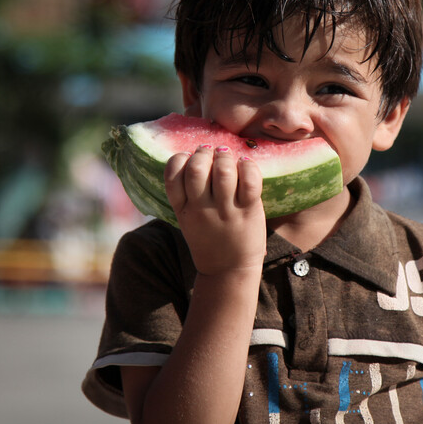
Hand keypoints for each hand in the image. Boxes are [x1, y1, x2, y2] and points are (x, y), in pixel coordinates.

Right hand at [164, 145, 265, 275]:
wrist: (228, 271)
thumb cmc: (210, 240)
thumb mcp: (187, 220)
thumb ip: (187, 195)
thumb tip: (195, 158)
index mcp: (183, 210)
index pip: (172, 175)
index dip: (180, 159)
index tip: (190, 158)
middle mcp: (202, 209)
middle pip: (197, 169)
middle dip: (204, 153)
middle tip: (211, 152)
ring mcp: (226, 211)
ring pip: (223, 172)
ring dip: (225, 157)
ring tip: (227, 157)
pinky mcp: (249, 211)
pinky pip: (250, 181)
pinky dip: (248, 166)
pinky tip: (245, 165)